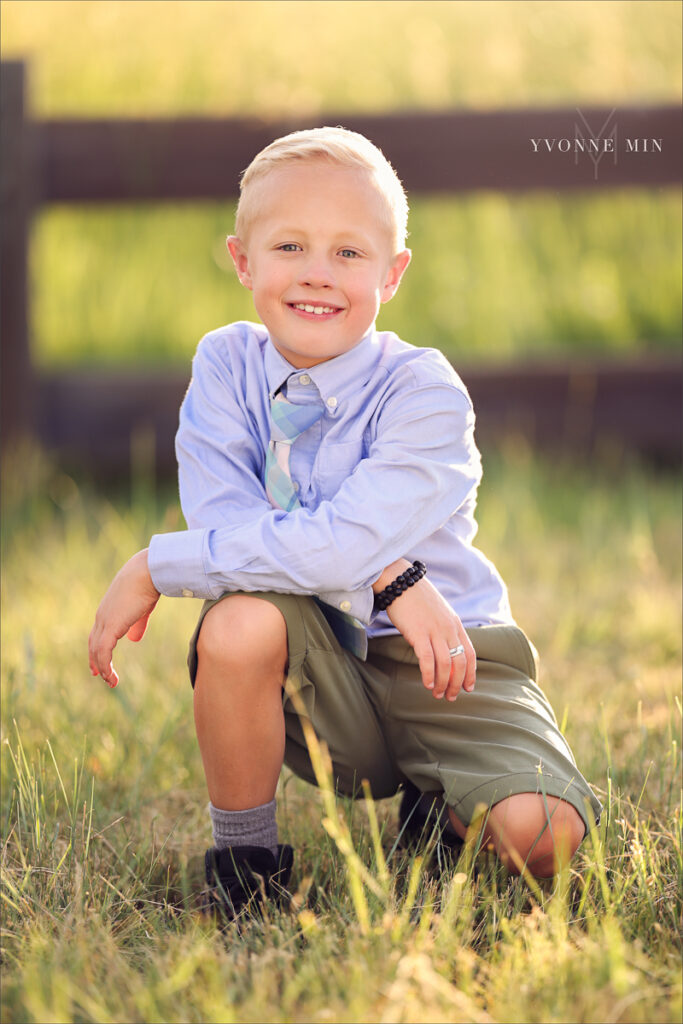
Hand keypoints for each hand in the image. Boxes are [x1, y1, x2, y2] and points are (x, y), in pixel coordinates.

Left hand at [88, 549, 159, 687]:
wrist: (148, 572)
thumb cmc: (148, 584)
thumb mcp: (141, 607)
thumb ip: (137, 624)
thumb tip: (134, 639)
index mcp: (109, 609)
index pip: (98, 632)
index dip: (98, 647)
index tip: (99, 661)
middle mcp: (102, 616)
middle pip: (93, 643)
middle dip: (95, 660)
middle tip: (98, 675)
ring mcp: (104, 621)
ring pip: (97, 650)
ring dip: (103, 668)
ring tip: (111, 682)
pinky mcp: (111, 627)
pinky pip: (103, 652)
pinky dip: (105, 666)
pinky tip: (110, 676)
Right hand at [382, 570, 475, 700]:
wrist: (400, 581)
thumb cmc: (416, 597)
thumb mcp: (438, 612)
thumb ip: (444, 628)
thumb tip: (445, 647)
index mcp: (455, 624)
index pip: (470, 654)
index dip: (471, 673)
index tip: (468, 688)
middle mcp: (449, 629)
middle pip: (460, 663)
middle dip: (456, 684)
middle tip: (450, 697)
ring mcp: (434, 631)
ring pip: (445, 665)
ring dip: (442, 683)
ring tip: (437, 694)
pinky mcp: (418, 633)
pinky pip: (427, 659)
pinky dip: (429, 675)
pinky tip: (427, 684)